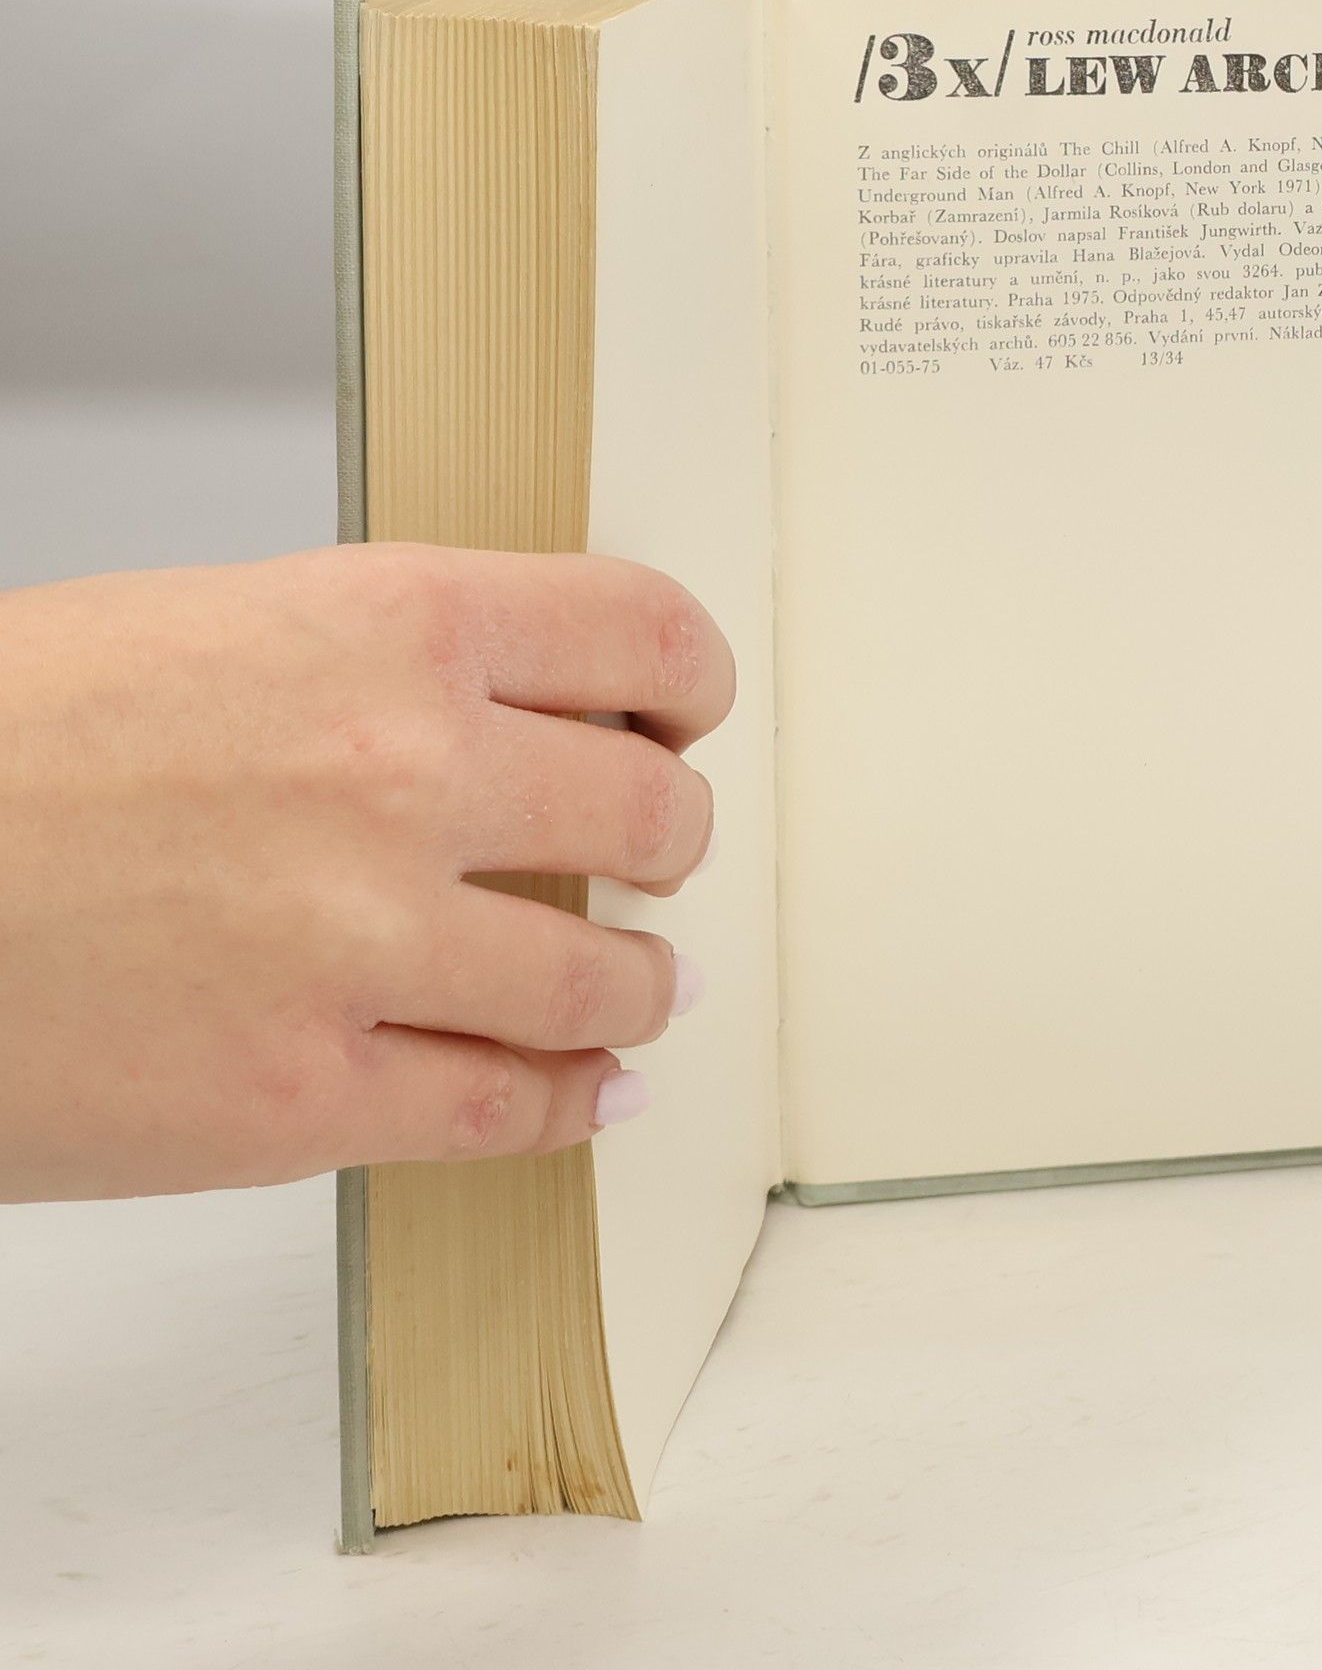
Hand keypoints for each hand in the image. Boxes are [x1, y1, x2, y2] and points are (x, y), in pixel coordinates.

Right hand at [0, 544, 730, 1200]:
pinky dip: (572, 1102)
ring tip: (640, 982)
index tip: (691, 712)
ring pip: (608, 978)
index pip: (641, 632)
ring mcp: (361, 941)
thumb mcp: (211, 630)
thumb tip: (520, 715)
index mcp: (382, 628)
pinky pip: (512, 1111)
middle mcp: (399, 773)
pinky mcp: (304, 1096)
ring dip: (642, 982)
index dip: (692, 679)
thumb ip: (383, 667)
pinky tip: (588, 1091)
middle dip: (671, 838)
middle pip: (654, 812)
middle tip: (658, 852)